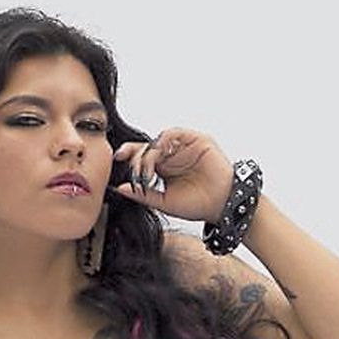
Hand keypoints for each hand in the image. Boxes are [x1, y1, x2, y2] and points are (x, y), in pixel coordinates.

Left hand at [110, 127, 231, 223]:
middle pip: (147, 147)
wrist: (221, 205)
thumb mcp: (164, 201)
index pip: (142, 156)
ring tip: (149, 168)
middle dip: (137, 158)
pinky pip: (175, 133)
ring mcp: (184, 147)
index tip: (117, 157)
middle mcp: (172, 155)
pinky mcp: (197, 140)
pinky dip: (164, 139)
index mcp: (163, 168)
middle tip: (137, 173)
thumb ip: (142, 194)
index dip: (129, 154)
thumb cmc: (196, 205)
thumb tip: (119, 188)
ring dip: (150, 152)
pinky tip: (160, 152)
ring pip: (158, 140)